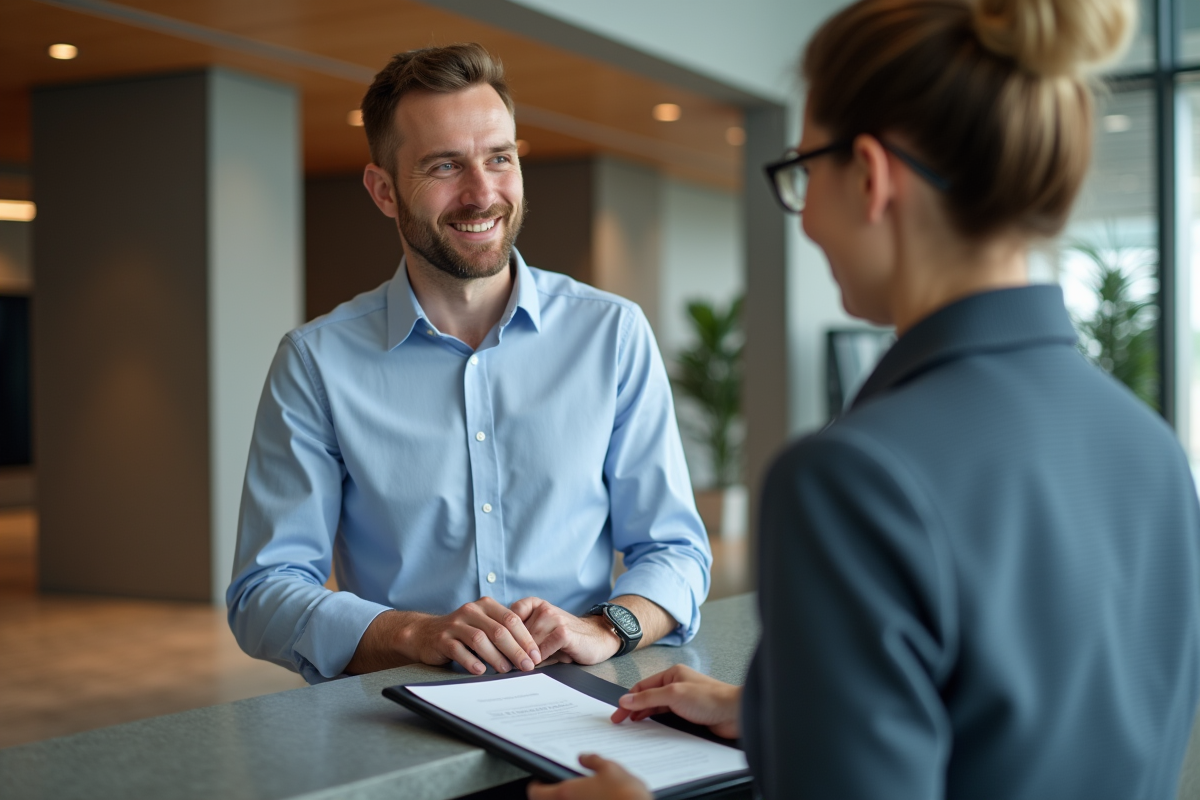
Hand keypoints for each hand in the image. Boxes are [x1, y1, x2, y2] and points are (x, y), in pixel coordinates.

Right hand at [348, 598, 541, 675]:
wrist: (425, 634)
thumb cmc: (462, 633)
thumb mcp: (483, 626)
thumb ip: (503, 633)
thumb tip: (530, 654)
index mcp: (486, 605)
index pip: (511, 620)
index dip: (526, 638)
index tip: (536, 656)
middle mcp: (471, 610)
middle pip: (499, 630)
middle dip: (516, 650)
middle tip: (526, 666)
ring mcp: (455, 624)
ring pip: (480, 640)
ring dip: (496, 657)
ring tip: (506, 670)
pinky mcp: (441, 639)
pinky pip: (459, 650)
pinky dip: (471, 661)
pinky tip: (480, 671)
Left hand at [510, 597, 620, 664]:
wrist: (598, 637)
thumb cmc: (567, 638)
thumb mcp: (542, 632)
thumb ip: (524, 636)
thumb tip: (500, 654)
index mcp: (536, 605)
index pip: (508, 618)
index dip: (502, 635)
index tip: (497, 649)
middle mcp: (544, 609)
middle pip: (517, 633)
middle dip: (512, 650)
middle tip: (506, 665)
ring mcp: (555, 619)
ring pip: (528, 641)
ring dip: (524, 656)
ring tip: (523, 666)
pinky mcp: (564, 633)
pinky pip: (543, 648)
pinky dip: (539, 659)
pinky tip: (539, 664)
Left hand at [527, 754, 650, 799]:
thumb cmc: (626, 796)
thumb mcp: (610, 769)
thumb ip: (593, 761)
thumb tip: (584, 758)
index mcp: (566, 793)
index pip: (535, 792)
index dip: (535, 785)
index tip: (539, 780)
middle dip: (556, 792)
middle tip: (567, 782)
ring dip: (572, 798)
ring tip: (587, 790)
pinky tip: (599, 798)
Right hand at [610, 664, 741, 739]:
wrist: (734, 713)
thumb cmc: (710, 698)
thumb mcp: (673, 694)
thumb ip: (648, 697)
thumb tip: (626, 699)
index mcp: (672, 674)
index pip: (643, 686)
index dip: (628, 699)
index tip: (618, 713)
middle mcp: (677, 685)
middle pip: (648, 697)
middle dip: (633, 708)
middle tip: (620, 721)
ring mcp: (683, 700)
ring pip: (658, 708)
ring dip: (645, 715)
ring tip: (631, 725)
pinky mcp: (690, 714)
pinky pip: (668, 718)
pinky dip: (657, 722)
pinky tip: (651, 728)